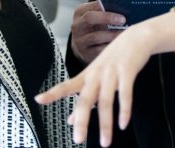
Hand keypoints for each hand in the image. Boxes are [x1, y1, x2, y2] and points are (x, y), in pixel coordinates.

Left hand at [37, 23, 155, 145]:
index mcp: (87, 76)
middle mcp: (96, 74)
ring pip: (106, 101)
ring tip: (105, 143)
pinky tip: (123, 125)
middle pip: (86, 98)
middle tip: (78, 140)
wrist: (136, 37)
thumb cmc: (114, 59)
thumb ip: (84, 99)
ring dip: (105, 124)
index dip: (53, 92)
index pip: (67, 85)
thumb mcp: (97, 76)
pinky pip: (125, 94)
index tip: (38, 99)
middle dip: (82, 120)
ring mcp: (112, 72)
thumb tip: (70, 121)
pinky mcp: (128, 71)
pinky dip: (124, 110)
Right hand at [70, 1, 125, 63]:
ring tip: (123, 34)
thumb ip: (105, 11)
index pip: (92, 5)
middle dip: (107, 18)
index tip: (120, 7)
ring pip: (95, 36)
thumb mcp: (96, 16)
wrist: (82, 46)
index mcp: (80, 12)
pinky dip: (110, 46)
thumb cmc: (93, 27)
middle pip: (90, 18)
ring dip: (111, 35)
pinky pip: (99, 50)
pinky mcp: (85, 53)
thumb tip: (124, 9)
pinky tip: (118, 44)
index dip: (106, 5)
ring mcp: (80, 40)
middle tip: (123, 20)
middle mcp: (77, 26)